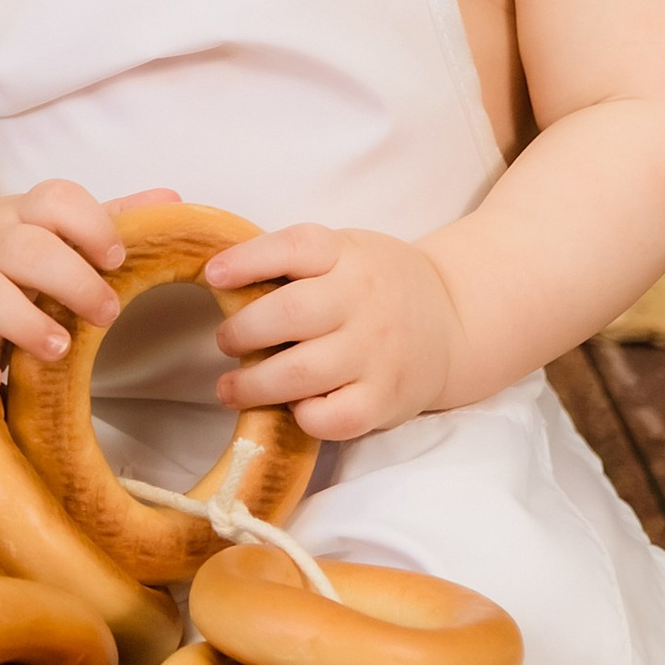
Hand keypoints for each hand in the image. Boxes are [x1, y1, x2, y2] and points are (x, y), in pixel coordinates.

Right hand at [0, 182, 176, 393]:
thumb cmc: (6, 250)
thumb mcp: (50, 227)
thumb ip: (109, 218)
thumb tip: (175, 200)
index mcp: (23, 215)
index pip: (55, 200)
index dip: (90, 225)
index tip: (116, 258)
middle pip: (26, 248)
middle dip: (72, 280)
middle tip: (107, 312)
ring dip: (23, 320)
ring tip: (59, 349)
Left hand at [203, 222, 461, 440]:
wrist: (452, 321)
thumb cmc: (377, 285)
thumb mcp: (344, 252)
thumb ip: (294, 262)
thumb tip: (218, 278)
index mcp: (348, 254)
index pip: (294, 247)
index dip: (247, 260)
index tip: (212, 275)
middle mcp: (363, 300)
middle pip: (288, 314)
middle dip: (241, 331)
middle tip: (226, 341)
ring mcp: (376, 352)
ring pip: (299, 373)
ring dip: (252, 384)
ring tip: (231, 388)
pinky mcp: (384, 399)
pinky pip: (330, 417)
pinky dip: (301, 416)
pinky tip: (291, 408)